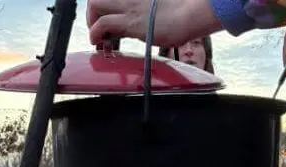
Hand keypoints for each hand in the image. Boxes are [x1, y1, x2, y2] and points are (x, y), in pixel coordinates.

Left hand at [86, 0, 221, 46]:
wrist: (193, 15)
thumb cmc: (185, 14)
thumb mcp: (160, 10)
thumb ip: (146, 16)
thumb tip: (142, 29)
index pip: (112, 0)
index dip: (105, 11)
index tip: (108, 27)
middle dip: (92, 13)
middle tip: (99, 31)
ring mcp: (130, 6)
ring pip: (96, 4)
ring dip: (92, 23)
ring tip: (97, 38)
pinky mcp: (131, 21)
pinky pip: (103, 24)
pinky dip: (95, 34)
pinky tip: (99, 43)